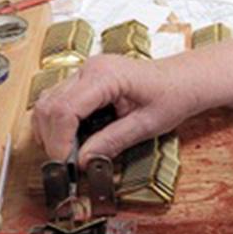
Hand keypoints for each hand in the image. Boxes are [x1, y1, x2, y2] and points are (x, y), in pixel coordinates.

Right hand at [32, 53, 202, 163]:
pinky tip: (73, 140)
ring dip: (50, 131)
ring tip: (70, 154)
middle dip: (51, 139)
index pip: (64, 110)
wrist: (185, 80)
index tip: (65, 165)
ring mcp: (85, 71)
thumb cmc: (172, 96)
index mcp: (105, 75)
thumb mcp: (146, 125)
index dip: (58, 141)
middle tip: (66, 165)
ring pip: (47, 102)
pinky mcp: (85, 80)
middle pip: (49, 105)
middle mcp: (90, 68)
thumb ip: (112, 142)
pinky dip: (57, 123)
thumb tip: (81, 162)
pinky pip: (58, 100)